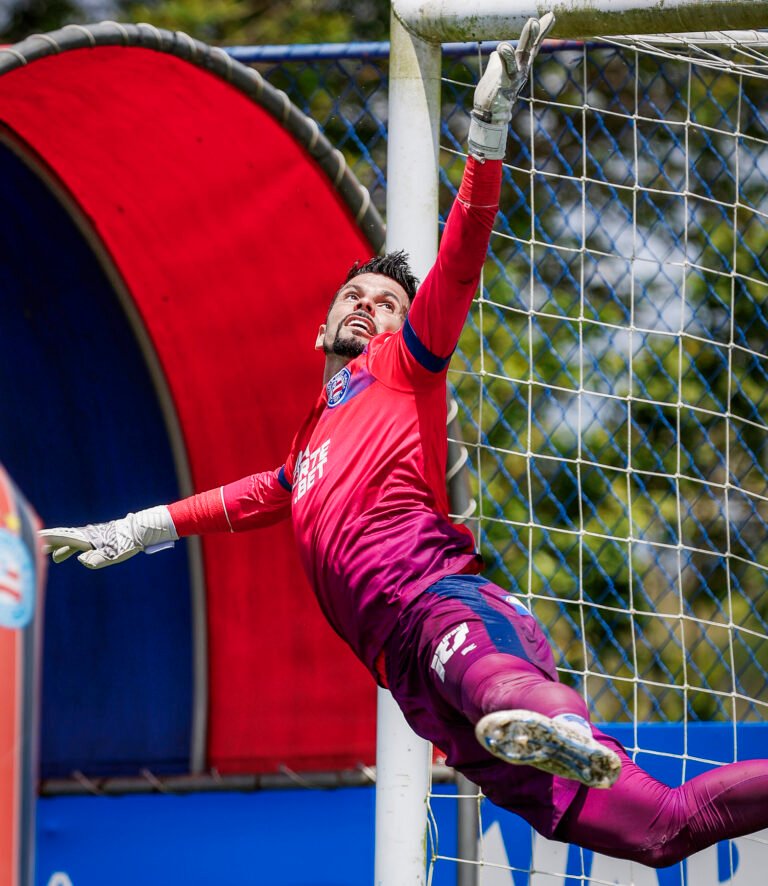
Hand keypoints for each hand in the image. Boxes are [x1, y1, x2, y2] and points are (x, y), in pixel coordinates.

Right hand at [40, 506, 177, 568]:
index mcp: (88, 538)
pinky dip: (74, 548)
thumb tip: (81, 560)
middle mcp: (88, 534)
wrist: (141, 530)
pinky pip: (82, 543)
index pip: (64, 538)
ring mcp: (94, 535)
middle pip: (65, 538)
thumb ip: (96, 559)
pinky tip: (74, 554)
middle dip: (50, 543)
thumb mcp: (113, 555)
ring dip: (62, 547)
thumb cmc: (127, 543)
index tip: (35, 539)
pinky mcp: (100, 538)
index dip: (49, 540)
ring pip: (73, 541)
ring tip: (55, 559)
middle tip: (36, 547)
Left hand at [468, 13, 555, 160]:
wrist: (490, 114)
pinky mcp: (504, 83)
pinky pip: (504, 68)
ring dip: (526, 39)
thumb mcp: (497, 70)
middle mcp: (520, 70)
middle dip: (535, 33)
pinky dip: (503, 57)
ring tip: (531, 23)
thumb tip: (500, 50)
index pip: (532, 45)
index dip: (541, 31)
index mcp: (519, 64)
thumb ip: (499, 59)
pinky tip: (502, 47)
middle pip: (529, 48)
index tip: (551, 16)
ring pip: (519, 56)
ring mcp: (513, 77)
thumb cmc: (494, 92)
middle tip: (540, 19)